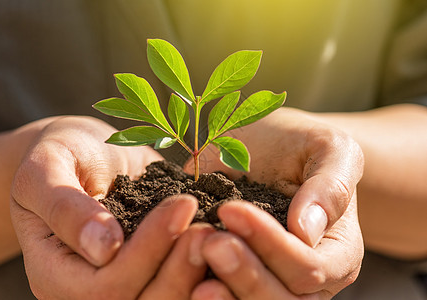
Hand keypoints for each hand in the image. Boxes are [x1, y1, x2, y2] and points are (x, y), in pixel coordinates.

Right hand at [10, 116, 211, 298]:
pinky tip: (223, 243)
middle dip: (178, 269)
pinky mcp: (149, 268)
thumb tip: (104, 248)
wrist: (86, 153)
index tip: (181, 205)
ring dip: (195, 274)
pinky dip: (203, 271)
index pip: (104, 286)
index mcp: (54, 273)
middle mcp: (89, 287)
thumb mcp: (47, 168)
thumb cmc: (62, 154)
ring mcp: (123, 280)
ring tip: (217, 234)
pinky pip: (179, 283)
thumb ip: (64, 206)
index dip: (146, 252)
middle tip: (207, 229)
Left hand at [186, 107, 364, 297]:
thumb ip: (330, 186)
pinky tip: (188, 282)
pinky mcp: (238, 277)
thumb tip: (306, 230)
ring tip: (194, 277)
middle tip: (209, 243)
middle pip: (282, 299)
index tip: (231, 209)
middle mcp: (308, 279)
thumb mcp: (327, 148)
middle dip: (245, 274)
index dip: (271, 244)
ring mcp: (272, 282)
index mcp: (337, 253)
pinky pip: (227, 296)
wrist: (268, 149)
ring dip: (225, 295)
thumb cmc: (299, 146)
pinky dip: (210, 296)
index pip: (309, 268)